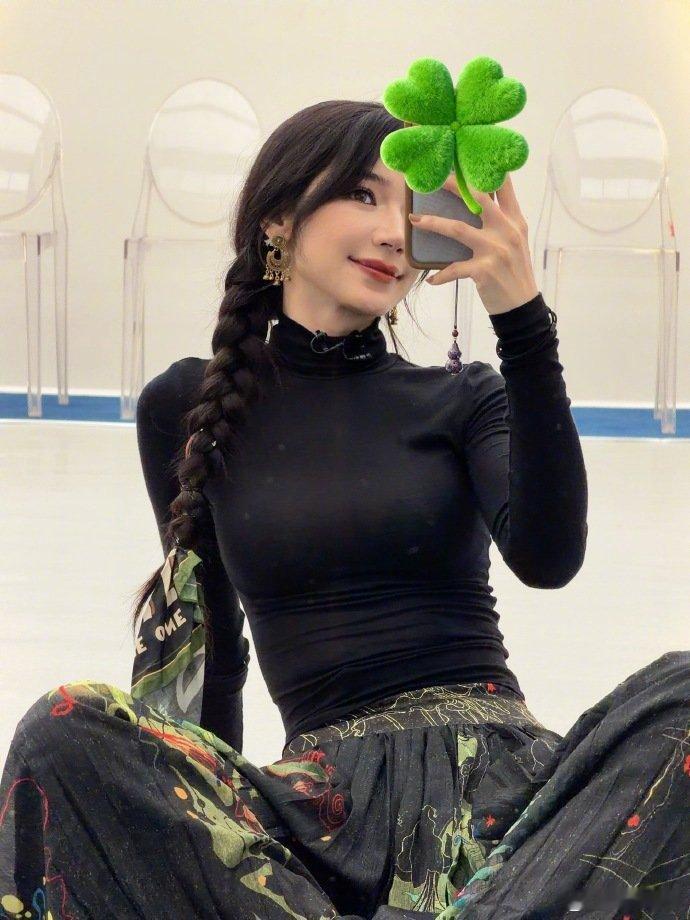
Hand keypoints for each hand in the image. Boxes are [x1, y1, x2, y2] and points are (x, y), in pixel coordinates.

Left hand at [411, 173, 538, 315]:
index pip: (504, 185)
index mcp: (515, 220)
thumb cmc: (513, 272)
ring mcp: (496, 249)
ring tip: (414, 220)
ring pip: (458, 228)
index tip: (464, 156)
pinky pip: (454, 269)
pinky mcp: (484, 270)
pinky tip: (431, 279)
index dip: (485, 168)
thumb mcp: (515, 242)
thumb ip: (501, 221)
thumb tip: (476, 202)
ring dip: (432, 223)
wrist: (521, 306)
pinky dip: (440, 275)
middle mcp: (507, 230)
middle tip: (431, 179)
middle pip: (476, 198)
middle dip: (451, 185)